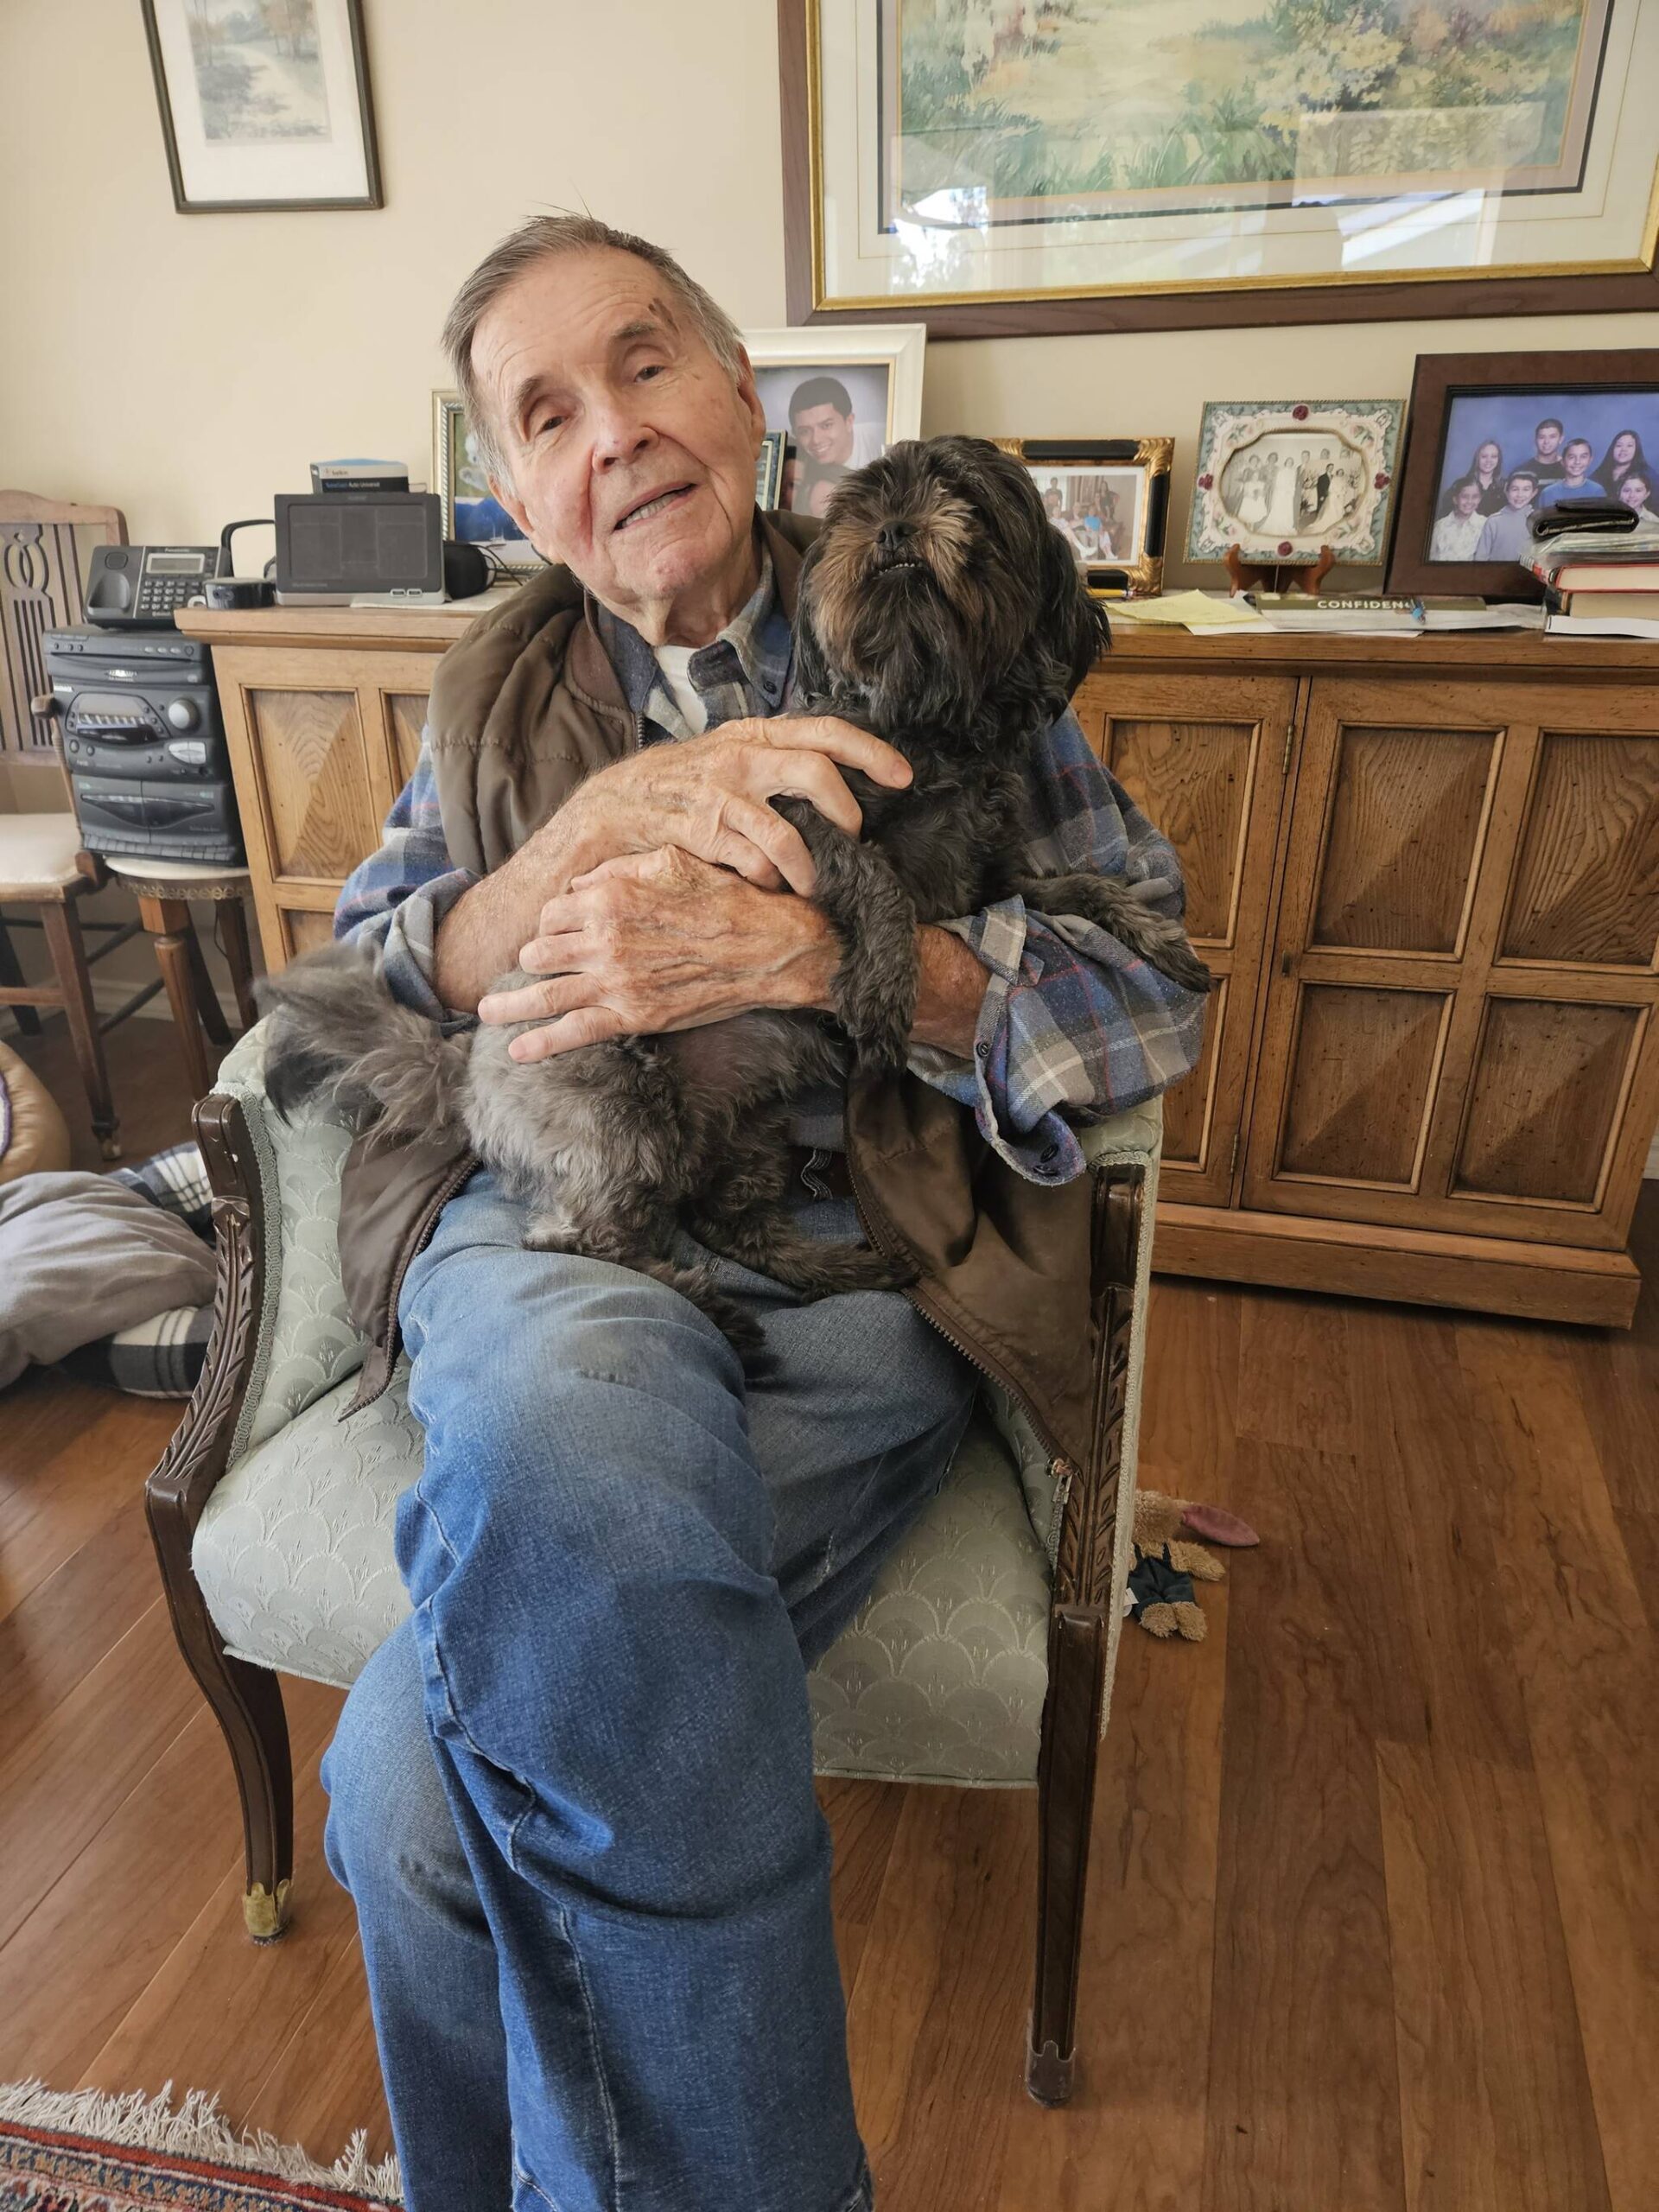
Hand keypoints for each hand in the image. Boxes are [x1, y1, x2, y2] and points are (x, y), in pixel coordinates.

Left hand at [477, 846, 838, 1061]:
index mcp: (609, 895)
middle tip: (528, 967)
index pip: (553, 910)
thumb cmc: (727, 898)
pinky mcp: (632, 1015)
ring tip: (485, 1010)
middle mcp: (602, 937)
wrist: (769, 947)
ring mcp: (614, 980)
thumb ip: (621, 868)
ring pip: (543, 993)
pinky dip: (539, 1043)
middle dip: (530, 957)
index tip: (558, 929)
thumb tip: (583, 883)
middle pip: (539, 950)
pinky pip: (573, 1032)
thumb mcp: (673, 860)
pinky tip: (515, 1051)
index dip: (552, 920)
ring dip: (508, 1004)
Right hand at [551, 714, 911, 899]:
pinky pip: (751, 860)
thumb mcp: (727, 764)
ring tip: (811, 886)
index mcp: (754, 736)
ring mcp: (718, 793)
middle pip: (816, 770)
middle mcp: (739, 756)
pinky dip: (768, 879)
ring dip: (809, 866)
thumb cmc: (676, 792)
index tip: (905, 776)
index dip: (871, 750)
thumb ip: (772, 769)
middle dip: (846, 813)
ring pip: (787, 829)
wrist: (607, 811)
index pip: (825, 730)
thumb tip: (832, 789)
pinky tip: (766, 888)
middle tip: (853, 843)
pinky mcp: (698, 830)